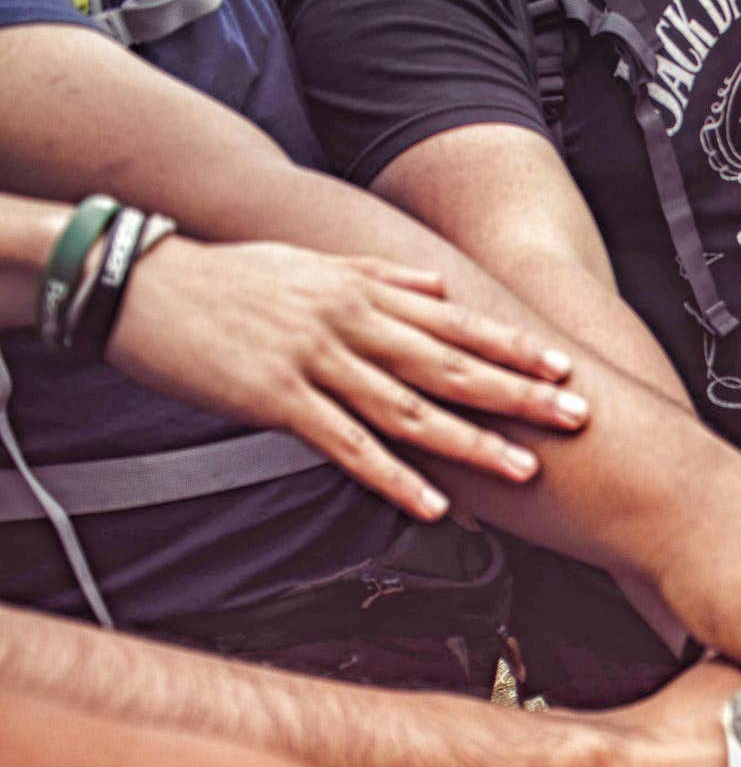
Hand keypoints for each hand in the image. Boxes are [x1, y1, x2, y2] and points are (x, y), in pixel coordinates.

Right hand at [107, 238, 588, 520]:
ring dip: (470, 444)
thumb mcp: (313, 263)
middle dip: (517, 394)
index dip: (513, 345)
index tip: (565, 366)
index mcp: (364, 291)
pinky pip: (345, 444)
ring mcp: (315, 361)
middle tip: (574, 419)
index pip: (455, 322)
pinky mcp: (276, 398)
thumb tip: (438, 282)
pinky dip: (392, 475)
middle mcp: (351, 323)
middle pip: (450, 364)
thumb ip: (380, 273)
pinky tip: (432, 504)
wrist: (140, 282)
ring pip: (409, 408)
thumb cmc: (229, 276)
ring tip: (522, 472)